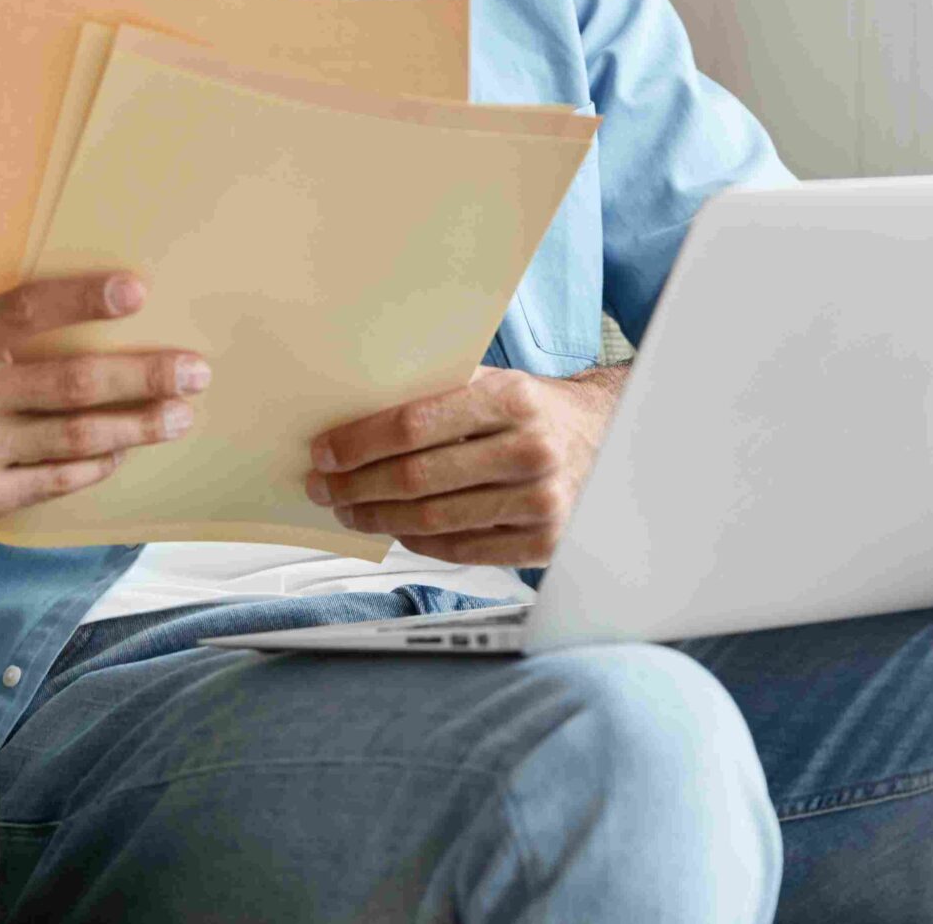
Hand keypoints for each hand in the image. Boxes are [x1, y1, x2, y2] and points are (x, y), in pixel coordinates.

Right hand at [0, 271, 209, 533]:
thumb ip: (12, 328)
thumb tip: (114, 305)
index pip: (27, 311)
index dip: (82, 300)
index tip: (138, 292)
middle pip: (71, 382)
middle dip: (143, 376)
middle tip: (195, 372)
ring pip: (75, 436)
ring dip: (138, 425)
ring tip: (180, 415)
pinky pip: (58, 479)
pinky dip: (99, 462)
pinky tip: (125, 449)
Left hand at [302, 366, 624, 566]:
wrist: (607, 441)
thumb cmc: (536, 411)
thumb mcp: (497, 383)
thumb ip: (438, 392)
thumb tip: (356, 410)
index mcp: (514, 399)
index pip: (415, 424)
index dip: (359, 442)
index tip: (324, 451)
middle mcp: (531, 450)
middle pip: (416, 478)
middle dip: (356, 485)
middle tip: (325, 486)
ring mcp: (540, 502)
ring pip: (432, 521)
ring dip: (377, 519)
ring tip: (350, 509)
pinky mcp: (543, 542)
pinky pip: (460, 550)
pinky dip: (417, 542)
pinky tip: (396, 529)